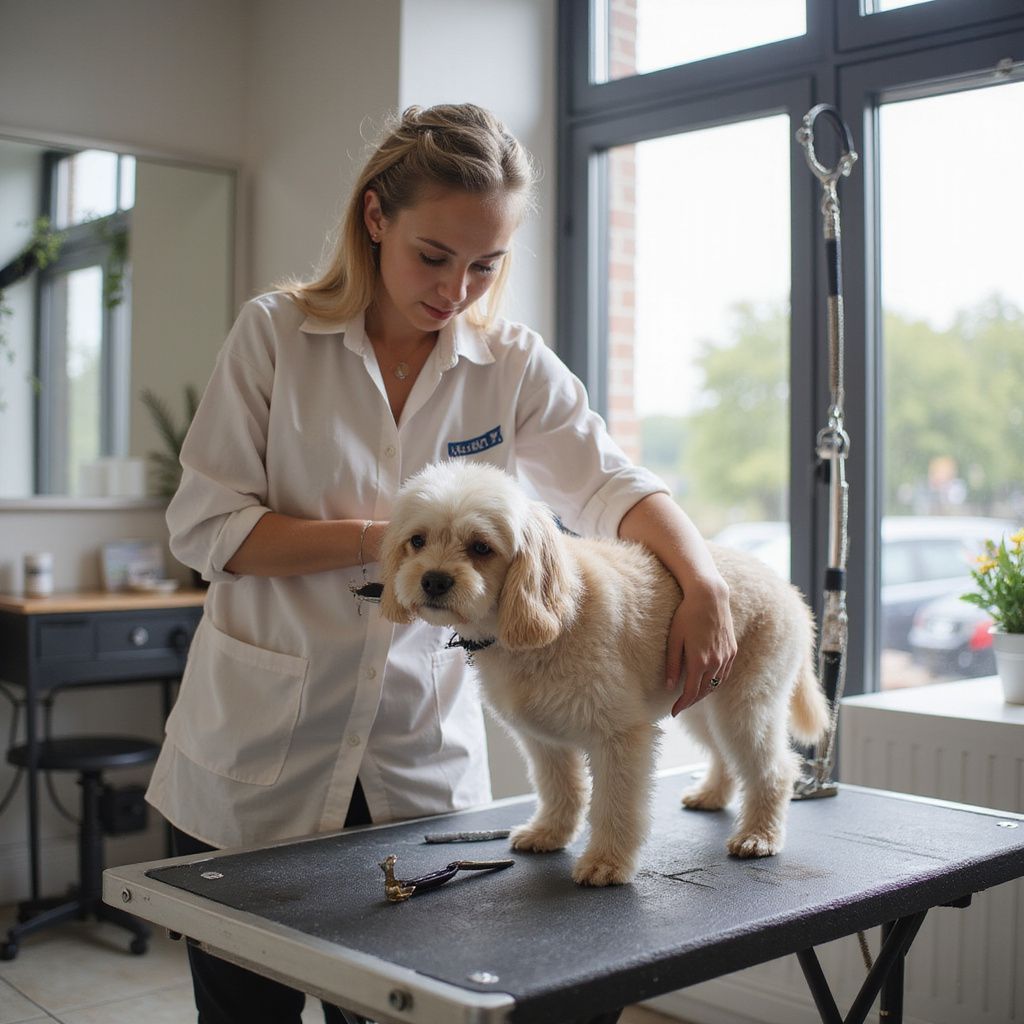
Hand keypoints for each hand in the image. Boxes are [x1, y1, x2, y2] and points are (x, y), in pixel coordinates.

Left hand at [666, 576, 736, 715]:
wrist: (710, 597)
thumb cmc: (687, 615)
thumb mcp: (674, 639)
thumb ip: (672, 664)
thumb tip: (670, 687)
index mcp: (699, 662)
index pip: (691, 692)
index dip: (682, 704)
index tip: (674, 712)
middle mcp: (716, 662)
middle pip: (704, 691)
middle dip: (692, 700)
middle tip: (681, 705)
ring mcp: (726, 656)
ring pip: (716, 683)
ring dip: (705, 692)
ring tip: (693, 696)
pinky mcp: (732, 650)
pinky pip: (725, 673)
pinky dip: (716, 681)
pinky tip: (709, 681)